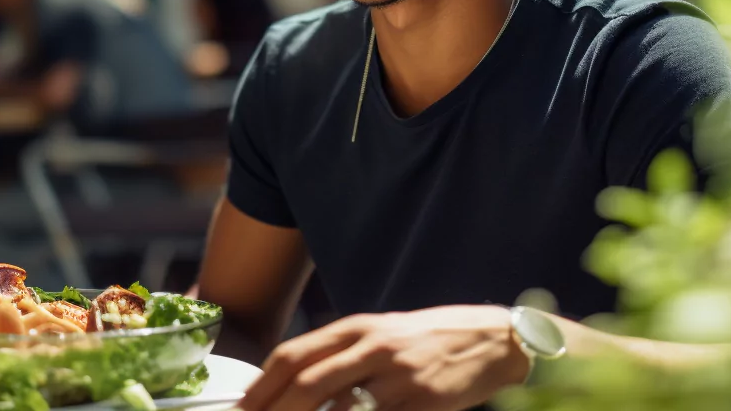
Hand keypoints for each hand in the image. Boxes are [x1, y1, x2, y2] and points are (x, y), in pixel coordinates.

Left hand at [238, 305, 528, 410]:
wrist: (491, 339)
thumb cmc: (428, 340)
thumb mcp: (381, 335)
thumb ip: (339, 357)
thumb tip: (293, 387)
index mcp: (357, 328)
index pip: (292, 355)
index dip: (259, 388)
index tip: (240, 409)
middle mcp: (372, 348)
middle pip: (305, 385)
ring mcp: (397, 378)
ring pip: (337, 410)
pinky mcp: (420, 403)